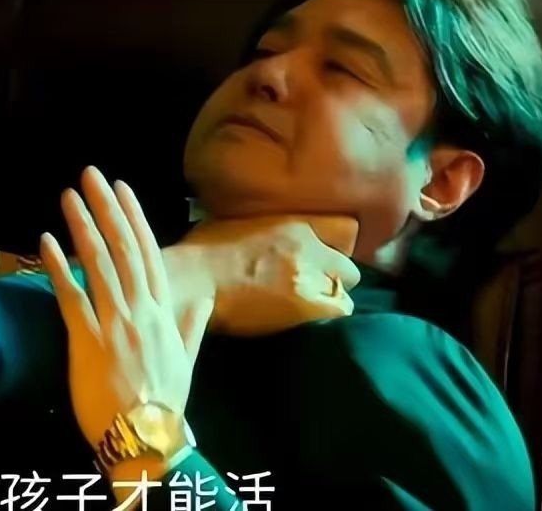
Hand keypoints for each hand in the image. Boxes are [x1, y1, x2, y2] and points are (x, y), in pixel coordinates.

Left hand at [40, 167, 212, 455]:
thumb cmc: (164, 406)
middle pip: (123, 250)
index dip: (134, 218)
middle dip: (107, 209)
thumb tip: (208, 298)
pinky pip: (71, 299)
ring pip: (99, 266)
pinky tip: (46, 243)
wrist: (147, 442)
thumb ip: (193, 327)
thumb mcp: (187, 363)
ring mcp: (115, 326)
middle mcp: (141, 313)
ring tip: (69, 197)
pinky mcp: (88, 344)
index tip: (122, 188)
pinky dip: (59, 269)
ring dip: (83, 227)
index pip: (149, 255)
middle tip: (90, 175)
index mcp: (165, 314)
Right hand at [165, 216, 361, 335]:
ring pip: (345, 292)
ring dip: (330, 299)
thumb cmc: (202, 252)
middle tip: (314, 286)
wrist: (192, 281)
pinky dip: (328, 316)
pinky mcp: (305, 307)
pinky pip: (339, 311)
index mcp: (292, 224)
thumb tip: (269, 234)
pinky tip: (309, 318)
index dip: (338, 246)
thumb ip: (265, 228)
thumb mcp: (238, 222)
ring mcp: (309, 278)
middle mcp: (308, 248)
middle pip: (348, 266)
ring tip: (308, 307)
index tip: (325, 256)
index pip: (345, 229)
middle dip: (335, 277)